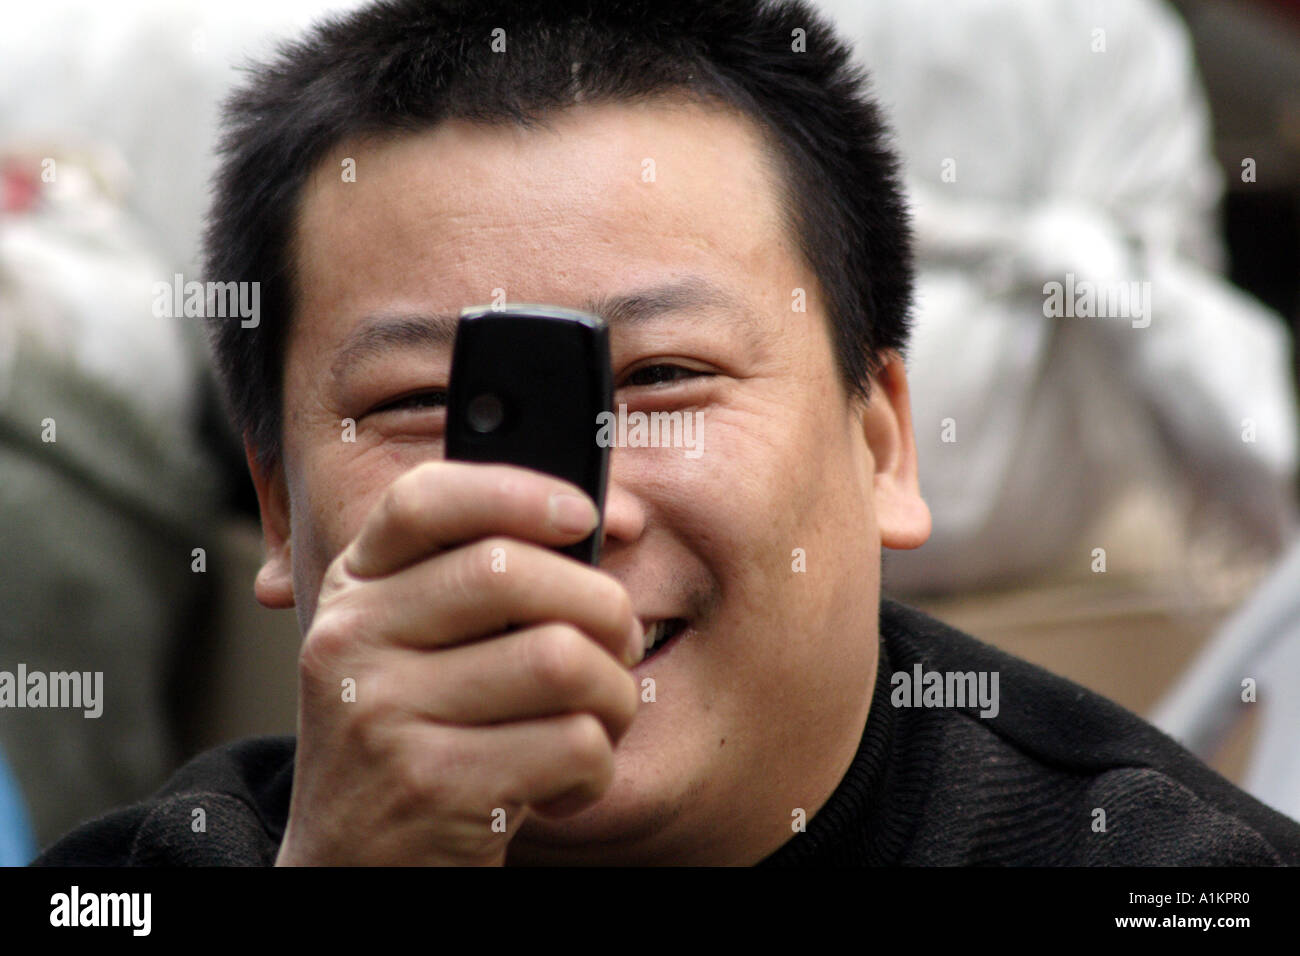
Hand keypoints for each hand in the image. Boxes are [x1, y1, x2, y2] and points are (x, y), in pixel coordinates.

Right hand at [274, 461, 643, 864]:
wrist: (352, 870)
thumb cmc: (419, 741)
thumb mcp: (419, 650)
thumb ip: (484, 582)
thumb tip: (611, 520)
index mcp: (355, 589)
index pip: (424, 499)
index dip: (516, 490)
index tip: (584, 514)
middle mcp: (354, 640)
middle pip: (513, 572)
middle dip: (603, 607)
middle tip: (620, 643)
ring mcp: (384, 714)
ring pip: (562, 659)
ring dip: (614, 696)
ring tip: (597, 721)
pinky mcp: (431, 786)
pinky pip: (573, 744)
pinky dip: (597, 769)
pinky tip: (565, 785)